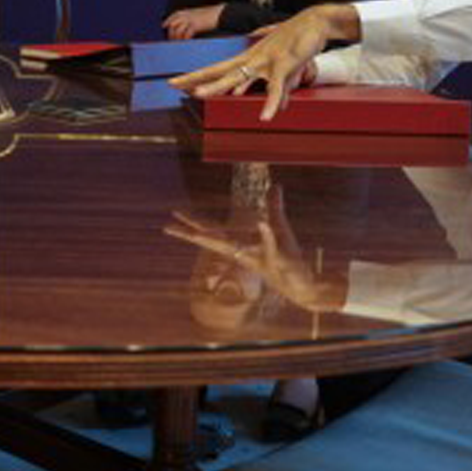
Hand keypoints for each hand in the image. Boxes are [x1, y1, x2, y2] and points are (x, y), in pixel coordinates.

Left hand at [162, 3, 225, 40]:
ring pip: (178, 30)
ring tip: (178, 43)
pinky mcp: (195, 25)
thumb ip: (192, 17)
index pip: (174, 15)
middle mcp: (187, 14)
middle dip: (171, 33)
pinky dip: (185, 39)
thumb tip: (187, 25)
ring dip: (177, 38)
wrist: (222, 13)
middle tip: (172, 40)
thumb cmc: (213, 15)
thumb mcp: (200, 13)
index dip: (168, 20)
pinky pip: (186, 34)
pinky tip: (186, 42)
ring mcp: (191, 20)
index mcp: (188, 11)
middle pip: (173, 24)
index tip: (164, 26)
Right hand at [163, 207, 342, 311]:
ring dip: (216, 240)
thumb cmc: (291, 260)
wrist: (304, 285)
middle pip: (214, 241)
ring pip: (234, 248)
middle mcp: (246, 253)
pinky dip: (267, 236)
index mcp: (242, 245)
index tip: (175, 214)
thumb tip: (275, 185)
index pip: (214, 232)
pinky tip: (261, 222)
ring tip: (196, 232)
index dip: (194, 223)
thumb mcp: (281, 228)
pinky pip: (271, 247)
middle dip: (191, 234)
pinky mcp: (280, 261)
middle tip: (167, 227)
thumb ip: (275, 207)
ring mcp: (260, 257)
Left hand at [169, 4, 354, 119]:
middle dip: (196, 79)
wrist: (316, 22)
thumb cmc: (298, 43)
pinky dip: (271, 103)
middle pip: (219, 71)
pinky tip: (265, 117)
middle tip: (173, 85)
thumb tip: (278, 106)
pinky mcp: (283, 64)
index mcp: (249, 59)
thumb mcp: (285, 70)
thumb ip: (280, 89)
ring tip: (199, 95)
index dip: (197, 76)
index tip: (176, 82)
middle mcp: (252, 59)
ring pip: (238, 76)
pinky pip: (275, 87)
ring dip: (218, 86)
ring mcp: (266, 61)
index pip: (217, 69)